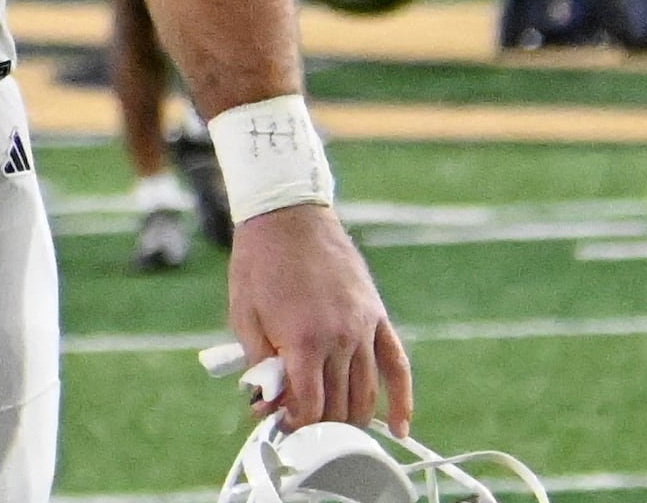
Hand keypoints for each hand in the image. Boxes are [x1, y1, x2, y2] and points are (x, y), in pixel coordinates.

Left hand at [225, 205, 409, 436]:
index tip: (285, 427)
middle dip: (320, 424)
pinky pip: (397, 366)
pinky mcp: (376, 316)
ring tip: (336, 429)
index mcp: (302, 340)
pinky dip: (402, 400)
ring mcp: (363, 328)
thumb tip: (266, 404)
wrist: (287, 217)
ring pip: (366, 392)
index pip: (309, 405)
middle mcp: (339, 338)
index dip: (296, 423)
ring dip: (352, 418)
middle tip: (305, 426)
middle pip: (339, 404)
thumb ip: (258, 364)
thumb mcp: (244, 316)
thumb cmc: (259, 264)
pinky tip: (400, 426)